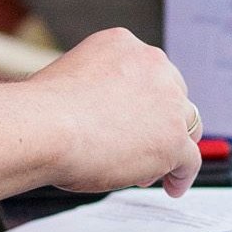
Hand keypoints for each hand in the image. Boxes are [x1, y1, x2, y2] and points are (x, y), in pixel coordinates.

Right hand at [0, 27, 202, 208]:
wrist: (45, 126)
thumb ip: (91, 91)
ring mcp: (168, 103)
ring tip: (157, 168)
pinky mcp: (173, 139)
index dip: (141, 99)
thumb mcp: (68, 78)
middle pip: (172, 95)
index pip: (146, 71)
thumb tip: (90, 115)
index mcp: (123, 44)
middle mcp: (152, 65)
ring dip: (172, 145)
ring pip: (186, 125)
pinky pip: (190, 160)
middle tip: (143, 144)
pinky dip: (182, 175)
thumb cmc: (41, 110)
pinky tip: (173, 187)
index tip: (134, 116)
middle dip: (159, 120)